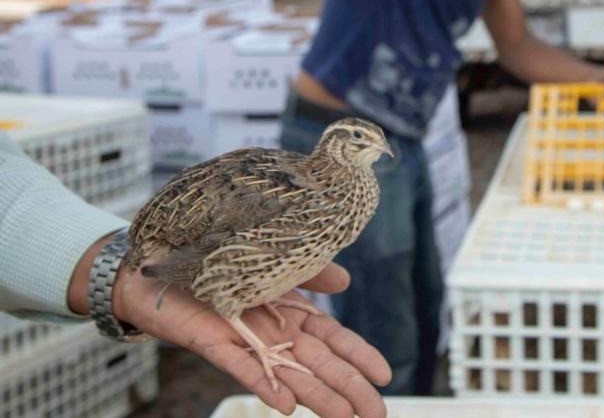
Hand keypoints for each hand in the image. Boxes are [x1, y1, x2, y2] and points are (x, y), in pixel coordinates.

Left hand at [105, 256, 388, 417]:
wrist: (156, 264)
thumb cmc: (217, 262)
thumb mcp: (275, 261)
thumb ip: (310, 271)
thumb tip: (346, 280)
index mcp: (291, 311)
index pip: (334, 338)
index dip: (358, 357)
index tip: (386, 377)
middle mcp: (273, 331)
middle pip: (319, 363)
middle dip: (349, 389)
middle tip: (377, 415)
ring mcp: (246, 340)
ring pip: (289, 373)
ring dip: (317, 397)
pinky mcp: (213, 342)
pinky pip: (241, 367)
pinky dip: (265, 385)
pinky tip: (286, 406)